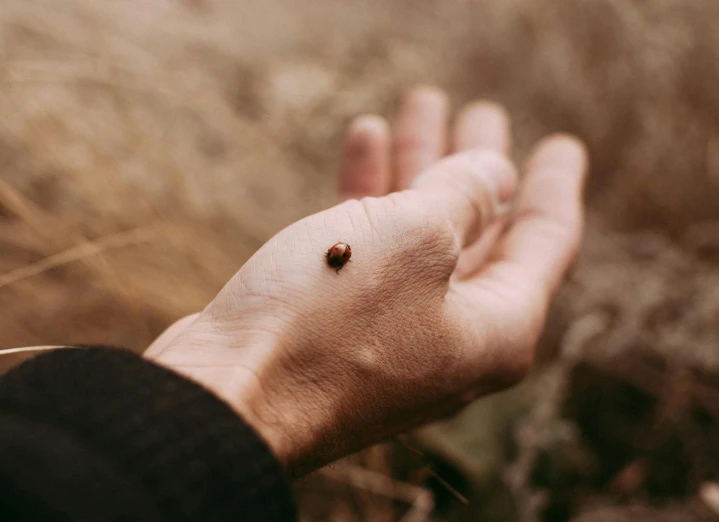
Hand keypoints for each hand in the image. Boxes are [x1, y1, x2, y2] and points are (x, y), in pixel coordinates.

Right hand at [145, 86, 587, 475]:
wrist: (227, 395)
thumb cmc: (326, 320)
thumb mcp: (414, 237)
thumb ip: (464, 195)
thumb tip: (493, 176)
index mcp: (496, 328)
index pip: (545, 241)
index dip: (554, 185)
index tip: (562, 144)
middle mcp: (454, 337)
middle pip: (480, 232)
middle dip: (478, 166)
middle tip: (480, 114)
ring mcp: (396, 334)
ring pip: (421, 234)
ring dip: (418, 167)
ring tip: (418, 106)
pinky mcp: (342, 326)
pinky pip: (372, 249)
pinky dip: (371, 195)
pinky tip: (365, 139)